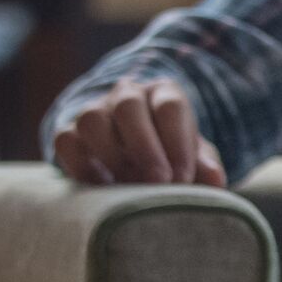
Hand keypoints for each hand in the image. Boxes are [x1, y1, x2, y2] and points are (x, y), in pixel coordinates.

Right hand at [51, 79, 224, 187]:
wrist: (136, 157)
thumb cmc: (173, 156)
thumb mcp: (194, 159)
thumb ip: (205, 166)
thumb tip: (215, 179)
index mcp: (163, 94)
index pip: (170, 106)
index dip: (177, 142)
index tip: (183, 178)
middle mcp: (127, 95)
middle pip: (128, 106)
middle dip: (145, 147)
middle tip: (158, 182)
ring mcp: (94, 111)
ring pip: (91, 120)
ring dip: (112, 156)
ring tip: (130, 186)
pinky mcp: (69, 133)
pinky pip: (66, 141)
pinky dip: (82, 166)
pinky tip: (103, 187)